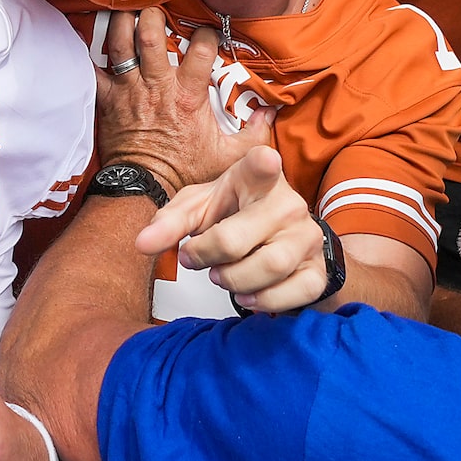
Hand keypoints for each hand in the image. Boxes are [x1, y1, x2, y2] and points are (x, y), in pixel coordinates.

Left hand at [95, 9, 271, 192]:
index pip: (200, 50)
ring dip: (121, 24)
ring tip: (126, 11)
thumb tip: (270, 113)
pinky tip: (89, 38)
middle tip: (154, 7)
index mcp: (187, 94)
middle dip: (152, 15)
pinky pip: (93, 70)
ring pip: (120, 45)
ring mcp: (129, 90)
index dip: (206, 35)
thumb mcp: (230, 155)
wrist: (144, 185)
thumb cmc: (185, 170)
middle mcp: (157, 85)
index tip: (207, 34)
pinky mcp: (107, 99)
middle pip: (151, 36)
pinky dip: (89, 54)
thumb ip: (255, 133)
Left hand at [138, 147, 335, 312]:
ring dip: (233, 280)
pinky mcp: (319, 268)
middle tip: (196, 259)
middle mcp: (287, 204)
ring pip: (269, 267)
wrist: (277, 238)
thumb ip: (168, 223)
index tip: (266, 160)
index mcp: (255, 178)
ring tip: (221, 275)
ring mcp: (307, 237)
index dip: (263, 164)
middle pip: (238, 238)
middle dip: (208, 256)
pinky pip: (295, 291)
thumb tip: (141, 244)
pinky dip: (265, 300)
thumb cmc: (233, 214)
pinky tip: (249, 295)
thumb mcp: (197, 209)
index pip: (261, 166)